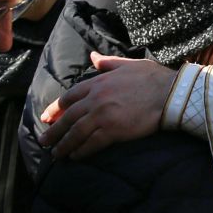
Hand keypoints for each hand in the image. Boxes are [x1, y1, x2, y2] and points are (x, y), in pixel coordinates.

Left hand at [38, 53, 174, 158]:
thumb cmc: (151, 78)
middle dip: (54, 131)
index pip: (69, 97)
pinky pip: (92, 144)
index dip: (56, 109)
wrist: (168, 94)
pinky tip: (75, 157)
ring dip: (64, 145)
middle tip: (44, 141)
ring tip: (56, 154)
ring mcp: (103, 116)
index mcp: (97, 82)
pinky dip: (81, 151)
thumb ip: (107, 62)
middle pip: (68, 118)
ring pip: (76, 133)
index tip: (47, 117)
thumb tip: (92, 56)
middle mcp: (95, 99)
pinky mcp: (113, 131)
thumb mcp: (127, 64)